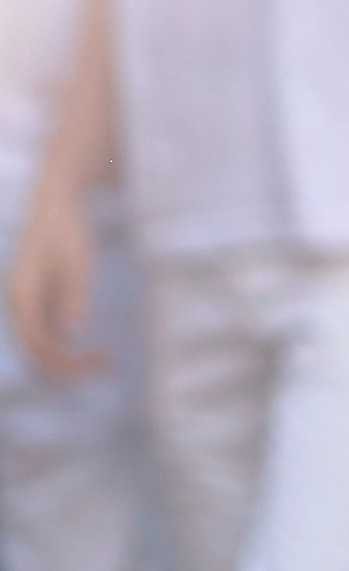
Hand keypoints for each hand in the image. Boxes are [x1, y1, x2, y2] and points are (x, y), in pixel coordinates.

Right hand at [7, 181, 104, 379]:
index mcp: (22, 296)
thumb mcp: (77, 260)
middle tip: (108, 365)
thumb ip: (74, 293)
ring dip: (68, 360)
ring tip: (105, 361)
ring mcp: (25, 305)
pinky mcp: (36, 303)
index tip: (99, 362)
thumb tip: (74, 327)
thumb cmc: (66, 229)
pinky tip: (94, 350)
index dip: (66, 361)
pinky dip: (67, 347)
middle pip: (36, 352)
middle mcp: (18, 305)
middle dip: (69, 366)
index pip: (38, 343)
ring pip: (41, 347)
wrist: (53, 204)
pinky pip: (47, 336)